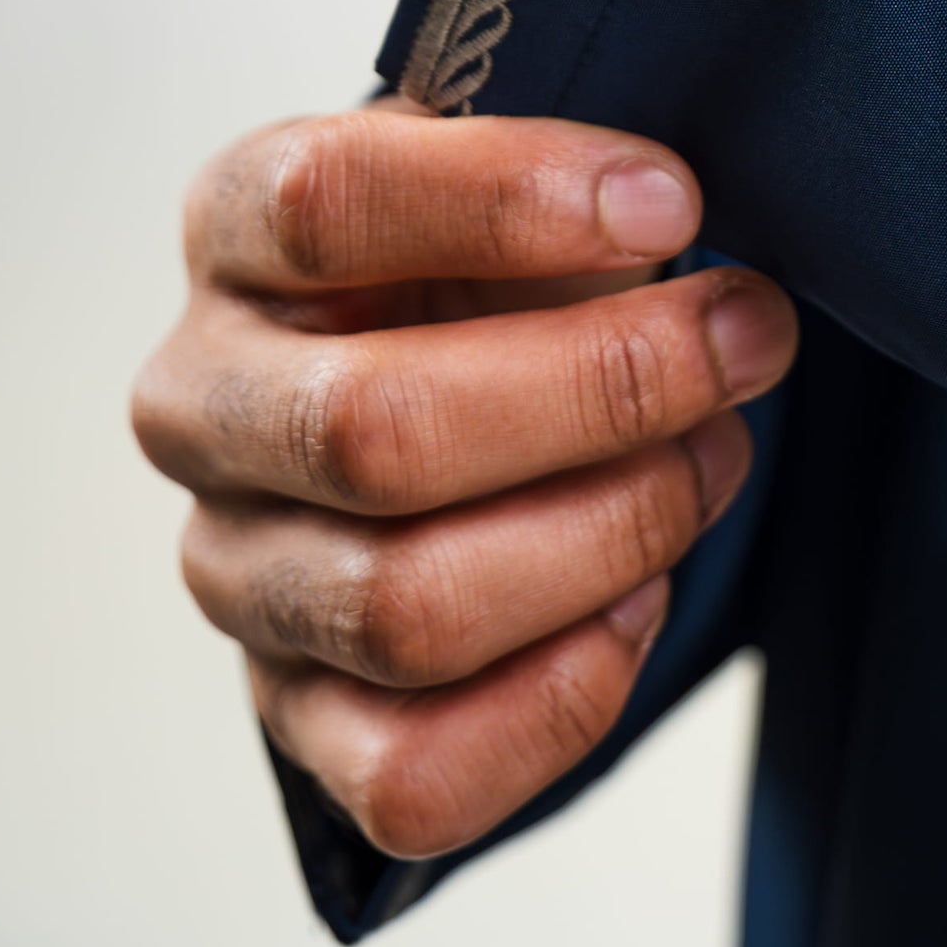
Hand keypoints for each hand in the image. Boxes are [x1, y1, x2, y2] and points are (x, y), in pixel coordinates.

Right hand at [133, 105, 797, 858]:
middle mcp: (201, 404)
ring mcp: (236, 572)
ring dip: (608, 535)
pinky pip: (414, 775)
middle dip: (603, 387)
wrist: (439, 365)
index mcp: (232, 226)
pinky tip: (641, 599)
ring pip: (405, 609)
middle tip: (745, 337)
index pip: (323, 203)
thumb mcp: (510, 171)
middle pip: (375, 428)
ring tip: (715, 455)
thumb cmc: (485, 255)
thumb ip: (568, 187)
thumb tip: (662, 222)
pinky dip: (559, 698)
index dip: (511, 199)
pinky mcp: (295, 716)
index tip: (674, 204)